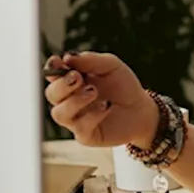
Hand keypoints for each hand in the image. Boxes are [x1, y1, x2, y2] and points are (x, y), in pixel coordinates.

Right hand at [43, 51, 157, 147]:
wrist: (142, 109)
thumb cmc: (123, 86)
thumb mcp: (111, 66)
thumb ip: (90, 60)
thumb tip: (68, 57)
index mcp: (72, 80)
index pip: (53, 74)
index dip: (51, 68)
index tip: (57, 61)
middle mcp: (69, 100)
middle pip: (51, 94)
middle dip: (61, 85)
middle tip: (78, 78)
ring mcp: (76, 118)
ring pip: (59, 113)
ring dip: (74, 101)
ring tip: (93, 92)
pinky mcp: (86, 135)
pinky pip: (80, 127)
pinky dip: (92, 115)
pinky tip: (106, 106)